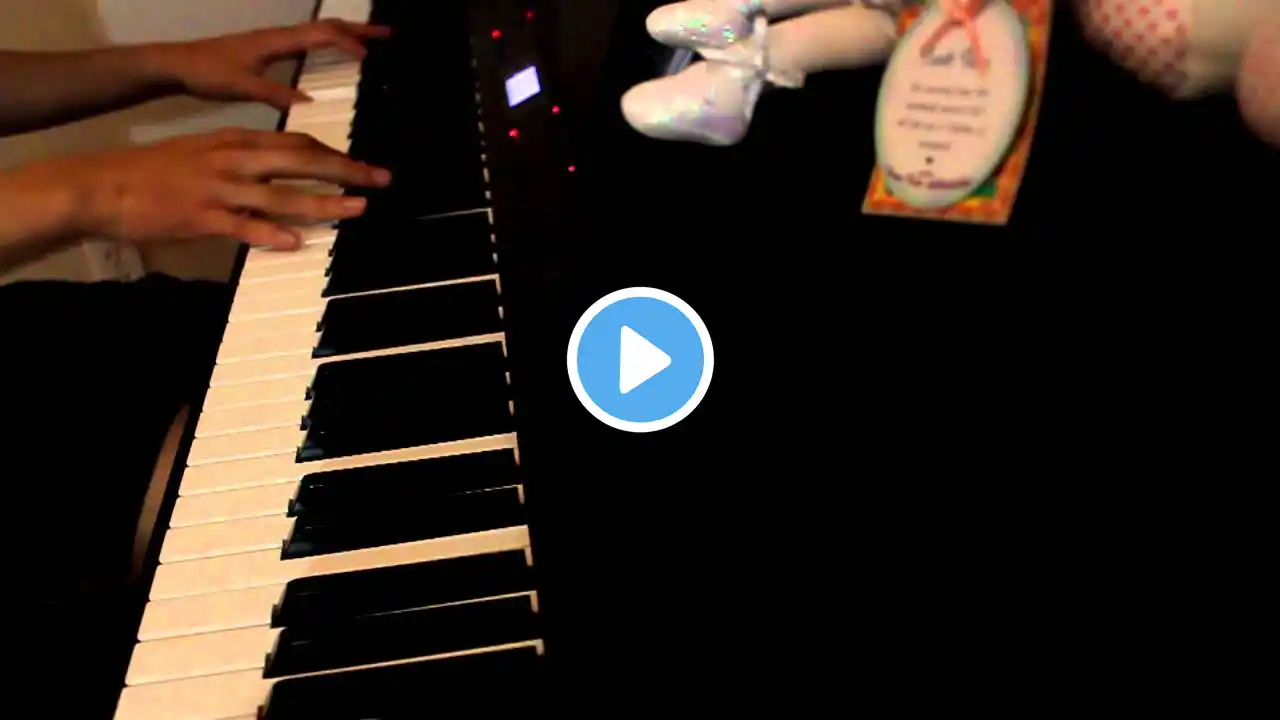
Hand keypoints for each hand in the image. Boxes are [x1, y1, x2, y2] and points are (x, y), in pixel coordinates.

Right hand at [57, 128, 389, 248]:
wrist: (103, 185)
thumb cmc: (154, 173)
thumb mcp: (204, 152)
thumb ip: (242, 159)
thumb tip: (278, 169)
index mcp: (234, 141)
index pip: (296, 143)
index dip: (334, 154)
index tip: (363, 165)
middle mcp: (232, 160)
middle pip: (300, 161)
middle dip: (344, 170)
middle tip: (379, 180)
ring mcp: (218, 188)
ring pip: (280, 194)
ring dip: (322, 201)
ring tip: (355, 208)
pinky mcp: (202, 216)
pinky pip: (243, 225)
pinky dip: (271, 232)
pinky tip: (296, 240)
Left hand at [153, 19, 389, 109]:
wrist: (177, 64)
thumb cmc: (207, 72)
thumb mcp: (241, 86)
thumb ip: (275, 92)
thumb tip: (310, 99)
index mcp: (276, 41)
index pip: (320, 35)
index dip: (347, 43)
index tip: (369, 59)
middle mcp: (278, 36)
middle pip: (326, 26)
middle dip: (358, 29)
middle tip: (389, 35)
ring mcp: (274, 41)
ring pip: (318, 32)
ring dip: (346, 34)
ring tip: (371, 43)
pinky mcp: (269, 49)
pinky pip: (308, 42)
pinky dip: (330, 44)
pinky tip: (335, 57)